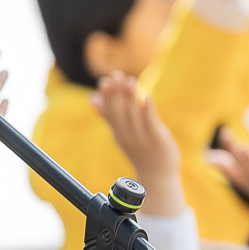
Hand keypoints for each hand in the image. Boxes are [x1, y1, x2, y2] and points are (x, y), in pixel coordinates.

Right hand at [93, 74, 184, 215]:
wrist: (156, 174)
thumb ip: (107, 115)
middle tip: (115, 75)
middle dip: (116, 93)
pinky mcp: (157, 138)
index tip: (104, 80)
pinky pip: (151, 122)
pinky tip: (147, 96)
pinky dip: (148, 109)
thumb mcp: (120, 133)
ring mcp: (141, 136)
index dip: (106, 96)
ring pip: (133, 114)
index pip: (108, 111)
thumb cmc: (140, 150)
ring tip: (129, 80)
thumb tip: (92, 99)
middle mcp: (126, 134)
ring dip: (131, 96)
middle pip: (119, 111)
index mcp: (117, 131)